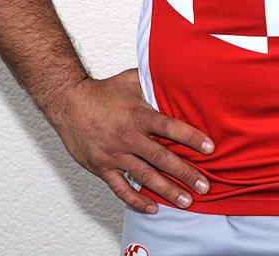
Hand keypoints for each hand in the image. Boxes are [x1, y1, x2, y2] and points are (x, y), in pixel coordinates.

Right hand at [50, 67, 214, 212]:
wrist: (69, 103)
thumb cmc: (103, 91)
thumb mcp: (130, 80)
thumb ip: (153, 80)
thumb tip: (175, 72)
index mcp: (138, 115)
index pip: (170, 128)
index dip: (191, 138)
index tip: (210, 148)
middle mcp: (129, 137)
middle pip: (162, 158)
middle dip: (185, 173)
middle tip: (204, 186)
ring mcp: (115, 155)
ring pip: (145, 177)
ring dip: (167, 190)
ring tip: (186, 200)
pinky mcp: (102, 167)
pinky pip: (121, 189)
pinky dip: (137, 200)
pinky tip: (152, 207)